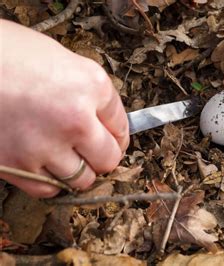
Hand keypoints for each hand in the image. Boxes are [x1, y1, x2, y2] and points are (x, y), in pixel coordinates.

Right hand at [0, 20, 128, 196]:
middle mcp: (74, 120)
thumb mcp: (62, 59)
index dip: (118, 133)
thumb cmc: (7, 53)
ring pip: (81, 179)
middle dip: (103, 156)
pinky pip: (47, 188)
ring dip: (78, 170)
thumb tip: (105, 121)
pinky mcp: (16, 165)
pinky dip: (51, 181)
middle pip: (109, 158)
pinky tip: (44, 165)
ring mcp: (44, 146)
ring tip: (65, 156)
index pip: (122, 125)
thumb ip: (90, 92)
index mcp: (90, 86)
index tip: (112, 137)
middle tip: (91, 150)